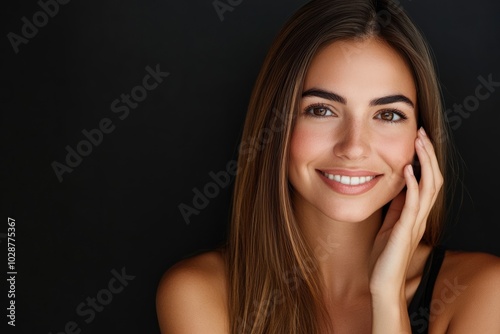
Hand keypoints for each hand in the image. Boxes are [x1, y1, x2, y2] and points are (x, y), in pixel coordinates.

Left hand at [369, 127, 442, 331]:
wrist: (383, 282)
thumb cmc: (384, 255)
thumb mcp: (390, 224)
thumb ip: (397, 206)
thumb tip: (397, 185)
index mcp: (416, 214)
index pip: (428, 181)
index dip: (426, 159)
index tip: (419, 139)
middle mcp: (420, 216)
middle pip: (434, 179)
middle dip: (428, 155)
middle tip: (422, 133)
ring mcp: (415, 223)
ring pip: (429, 187)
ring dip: (424, 163)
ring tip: (419, 143)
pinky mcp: (405, 231)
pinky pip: (412, 204)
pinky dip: (412, 185)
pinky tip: (408, 170)